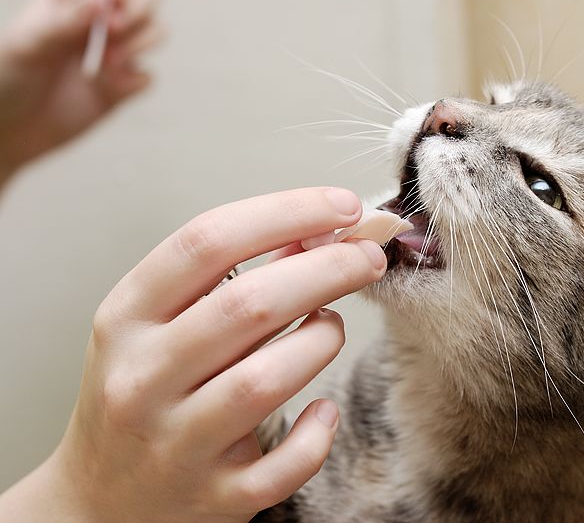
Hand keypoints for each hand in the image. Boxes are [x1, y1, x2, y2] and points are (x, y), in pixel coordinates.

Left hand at [0, 0, 161, 183]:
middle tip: (116, 30)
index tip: (112, 1)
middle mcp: (98, 19)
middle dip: (141, 6)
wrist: (8, 131)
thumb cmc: (6, 79)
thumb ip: (67, 19)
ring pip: (157, 29)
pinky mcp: (123, 86)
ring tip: (108, 64)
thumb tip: (104, 0)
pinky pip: (149, 76)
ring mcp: (114, 52)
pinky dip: (136, 80)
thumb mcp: (28, 43)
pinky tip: (109, 89)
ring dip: (143, 43)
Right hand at [0, 187, 385, 521]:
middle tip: (369, 255)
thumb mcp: (162, 324)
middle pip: (249, 304)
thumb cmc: (145, 392)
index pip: (207, 242)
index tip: (342, 205)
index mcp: (125, 318)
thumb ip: (234, 277)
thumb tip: (318, 229)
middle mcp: (142, 378)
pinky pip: (286, 463)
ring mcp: (175, 444)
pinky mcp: (213, 498)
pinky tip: (323, 411)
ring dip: (321, 340)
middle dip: (328, 268)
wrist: (99, 500)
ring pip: (267, 379)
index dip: (286, 213)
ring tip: (330, 327)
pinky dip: (318, 432)